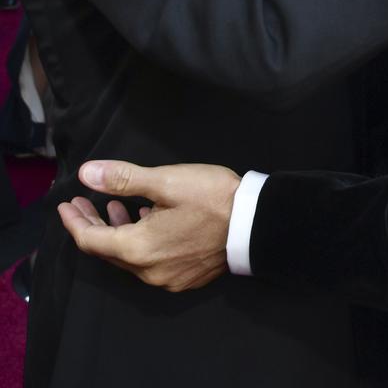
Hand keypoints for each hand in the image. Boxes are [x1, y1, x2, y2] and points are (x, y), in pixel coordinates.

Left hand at [57, 160, 240, 291]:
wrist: (256, 223)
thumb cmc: (212, 197)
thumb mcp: (167, 181)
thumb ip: (124, 178)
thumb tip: (87, 173)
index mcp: (139, 249)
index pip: (91, 241)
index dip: (74, 221)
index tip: (66, 203)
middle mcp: (148, 272)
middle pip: (108, 252)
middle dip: (92, 225)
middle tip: (83, 202)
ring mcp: (168, 278)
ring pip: (130, 257)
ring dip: (117, 232)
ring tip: (115, 206)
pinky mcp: (185, 277)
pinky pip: (150, 262)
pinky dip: (140, 241)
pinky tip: (149, 220)